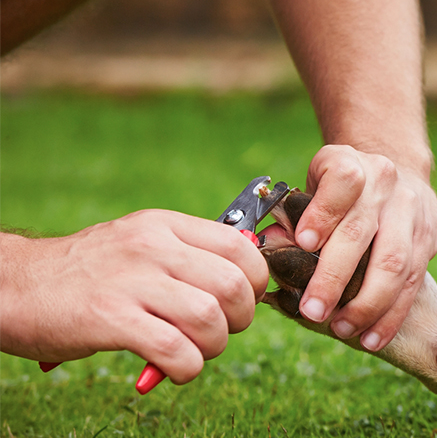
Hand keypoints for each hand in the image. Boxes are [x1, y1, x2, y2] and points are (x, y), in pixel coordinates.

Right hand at [0, 210, 267, 383]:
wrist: (14, 286)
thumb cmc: (88, 274)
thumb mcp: (140, 244)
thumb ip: (188, 256)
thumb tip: (247, 281)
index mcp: (164, 225)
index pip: (240, 246)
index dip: (255, 281)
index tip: (242, 301)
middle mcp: (151, 246)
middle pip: (233, 284)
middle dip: (240, 318)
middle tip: (219, 331)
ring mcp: (130, 281)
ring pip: (210, 317)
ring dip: (213, 346)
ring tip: (193, 351)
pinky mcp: (109, 318)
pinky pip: (176, 349)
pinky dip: (187, 367)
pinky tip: (173, 369)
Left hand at [290, 144, 436, 350]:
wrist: (398, 171)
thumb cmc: (342, 189)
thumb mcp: (315, 185)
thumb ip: (295, 215)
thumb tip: (270, 246)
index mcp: (351, 164)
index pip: (343, 182)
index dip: (323, 213)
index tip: (303, 242)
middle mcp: (385, 185)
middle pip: (363, 232)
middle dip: (336, 277)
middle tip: (312, 310)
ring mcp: (412, 212)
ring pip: (395, 263)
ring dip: (367, 304)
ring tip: (343, 328)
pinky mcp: (429, 239)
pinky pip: (413, 284)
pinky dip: (391, 315)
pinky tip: (371, 337)